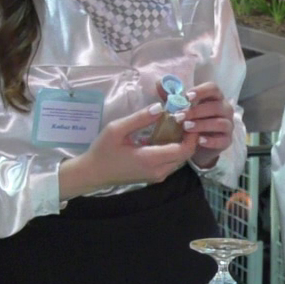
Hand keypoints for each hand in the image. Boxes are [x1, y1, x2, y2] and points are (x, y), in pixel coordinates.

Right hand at [58, 102, 196, 198]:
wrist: (93, 174)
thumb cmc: (102, 151)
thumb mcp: (117, 129)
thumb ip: (139, 118)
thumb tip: (160, 107)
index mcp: (151, 159)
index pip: (184, 149)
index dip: (192, 135)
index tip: (188, 118)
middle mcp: (159, 171)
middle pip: (186, 154)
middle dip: (188, 137)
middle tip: (183, 118)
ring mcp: (157, 175)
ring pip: (180, 159)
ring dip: (181, 143)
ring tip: (175, 124)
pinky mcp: (154, 176)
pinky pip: (171, 162)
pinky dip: (173, 149)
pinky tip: (165, 135)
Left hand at [177, 82, 235, 169]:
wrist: (197, 145)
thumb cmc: (190, 121)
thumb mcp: (180, 109)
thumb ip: (171, 97)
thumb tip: (159, 83)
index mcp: (215, 97)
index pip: (213, 88)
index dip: (201, 91)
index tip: (186, 97)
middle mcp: (225, 109)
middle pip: (215, 106)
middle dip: (196, 111)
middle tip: (179, 116)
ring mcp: (228, 125)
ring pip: (220, 123)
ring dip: (202, 125)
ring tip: (186, 128)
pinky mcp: (227, 140)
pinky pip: (222, 140)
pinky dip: (210, 140)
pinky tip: (198, 141)